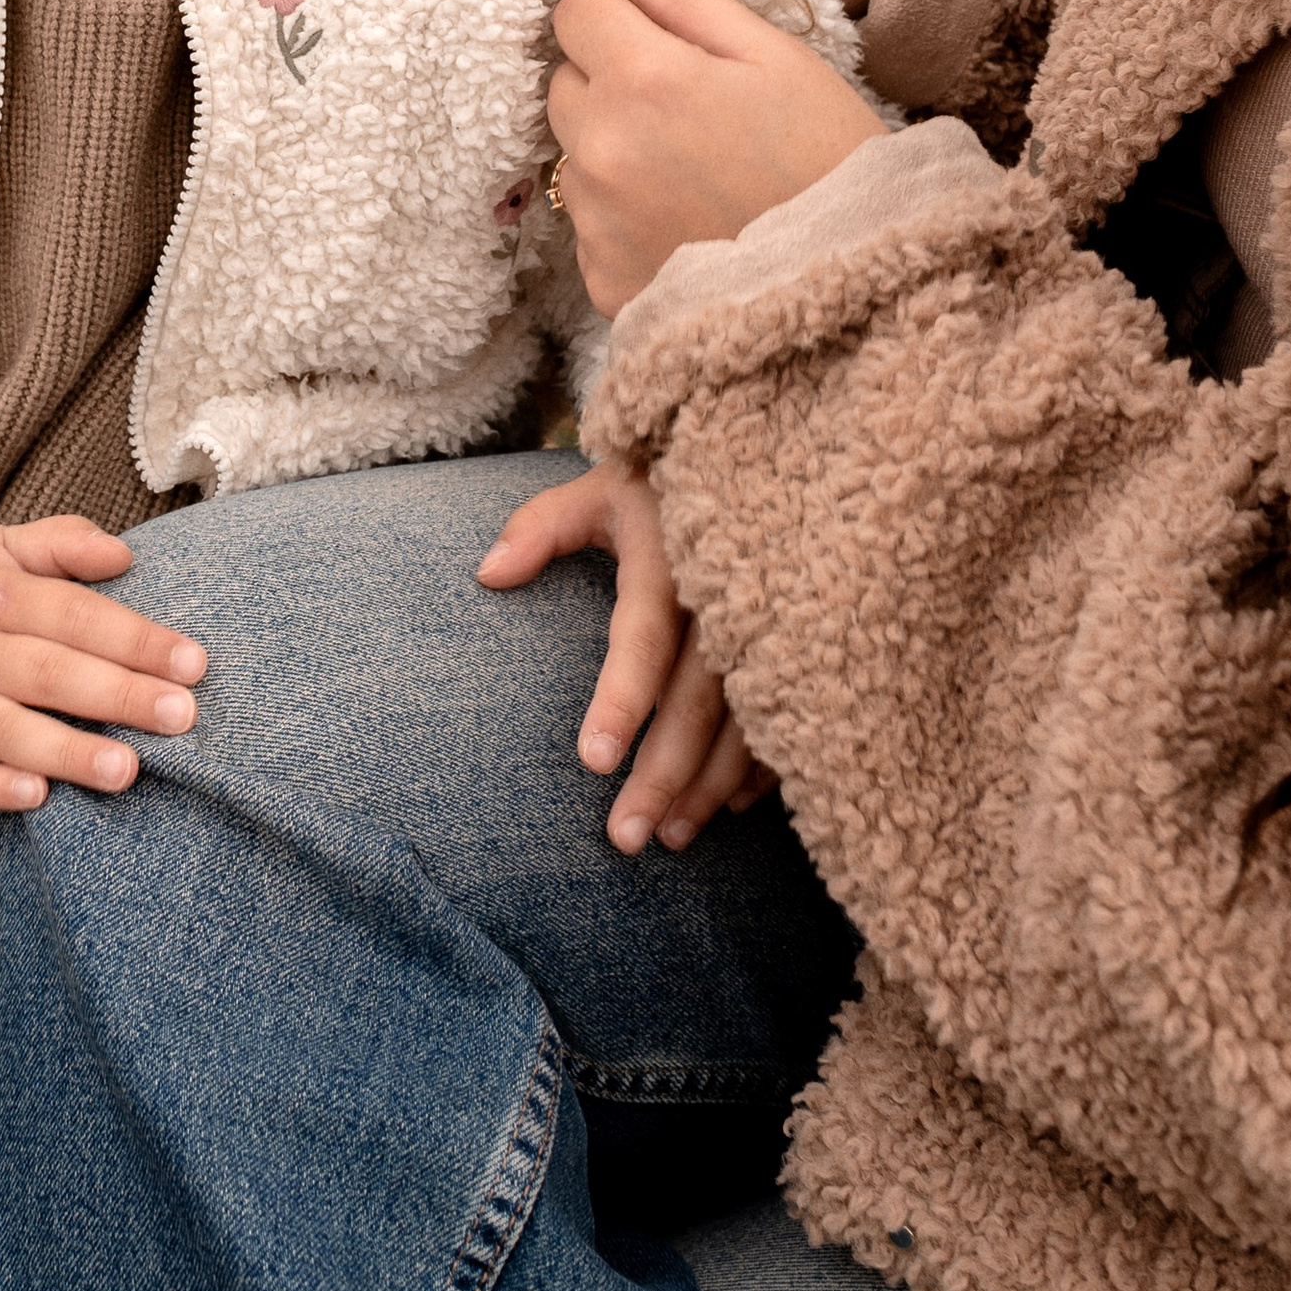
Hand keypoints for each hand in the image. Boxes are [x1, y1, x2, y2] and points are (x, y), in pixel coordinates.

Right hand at [0, 515, 206, 810]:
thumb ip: (61, 544)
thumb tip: (124, 554)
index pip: (74, 614)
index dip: (135, 639)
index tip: (194, 664)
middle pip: (48, 672)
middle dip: (118, 695)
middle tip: (182, 717)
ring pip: (3, 729)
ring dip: (66, 750)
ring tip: (127, 770)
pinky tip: (36, 796)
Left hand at [480, 458, 774, 851]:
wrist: (758, 453)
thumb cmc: (659, 479)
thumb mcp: (597, 487)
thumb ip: (540, 528)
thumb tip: (487, 575)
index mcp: (671, 556)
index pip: (643, 638)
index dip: (621, 699)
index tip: (591, 760)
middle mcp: (728, 595)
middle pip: (695, 699)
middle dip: (662, 774)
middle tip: (626, 838)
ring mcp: (774, 624)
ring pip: (746, 720)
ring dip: (709, 784)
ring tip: (671, 837)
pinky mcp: (802, 644)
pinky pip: (787, 715)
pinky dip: (761, 766)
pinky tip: (728, 807)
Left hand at [550, 0, 885, 313]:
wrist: (859, 284)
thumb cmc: (832, 160)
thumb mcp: (781, 60)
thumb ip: (692, 7)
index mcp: (643, 80)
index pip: (574, 14)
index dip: (614, 18)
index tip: (654, 41)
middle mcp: (603, 149)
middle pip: (565, 86)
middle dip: (610, 85)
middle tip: (686, 115)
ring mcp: (596, 223)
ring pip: (575, 158)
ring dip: (615, 155)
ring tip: (695, 179)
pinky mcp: (602, 280)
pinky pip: (591, 227)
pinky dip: (624, 222)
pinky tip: (687, 228)